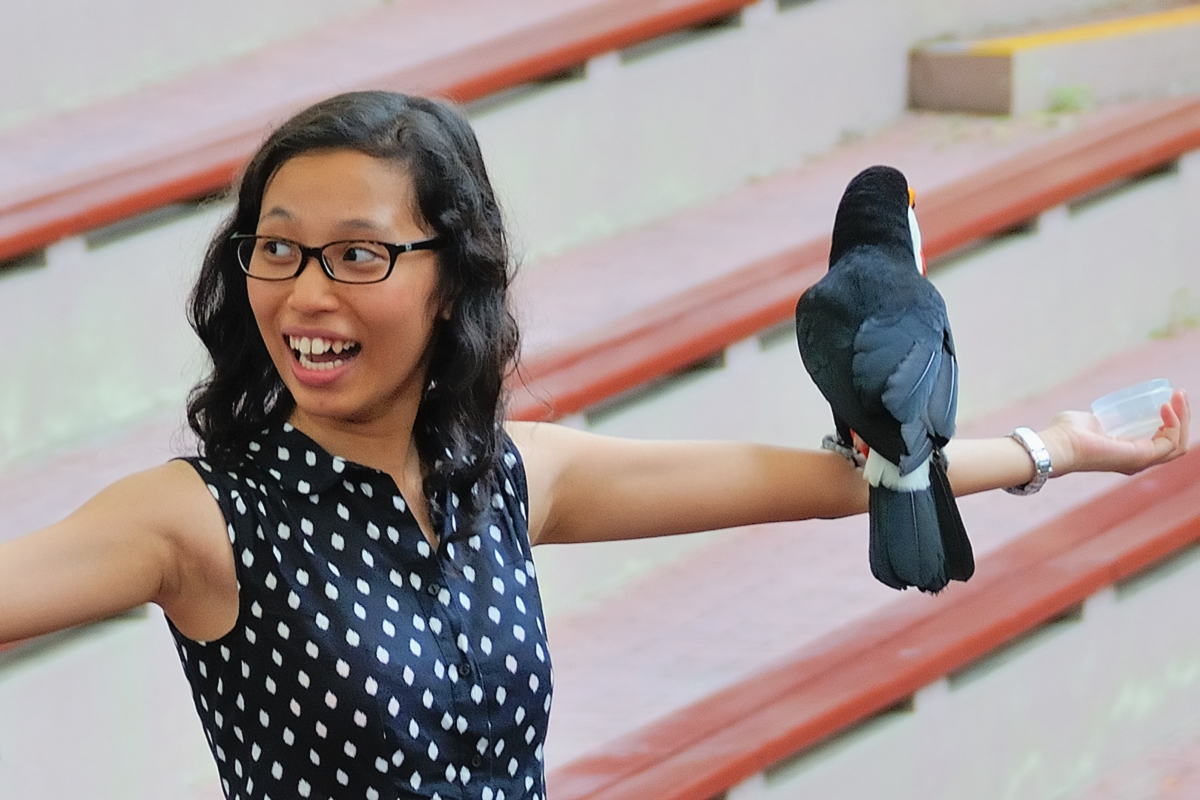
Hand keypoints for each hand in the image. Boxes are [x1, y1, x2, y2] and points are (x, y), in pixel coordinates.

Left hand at [1041, 389, 1189, 476]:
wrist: (1058, 443)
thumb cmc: (1066, 433)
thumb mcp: (1090, 423)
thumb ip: (1098, 422)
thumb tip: (1098, 418)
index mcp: (1127, 453)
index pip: (1162, 441)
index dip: (1171, 420)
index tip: (1170, 397)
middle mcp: (1137, 460)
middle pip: (1175, 443)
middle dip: (1182, 417)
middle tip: (1180, 393)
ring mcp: (1140, 461)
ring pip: (1177, 443)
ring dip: (1183, 417)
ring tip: (1178, 395)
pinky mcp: (1140, 457)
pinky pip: (1170, 442)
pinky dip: (1174, 423)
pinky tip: (1166, 406)